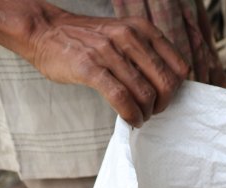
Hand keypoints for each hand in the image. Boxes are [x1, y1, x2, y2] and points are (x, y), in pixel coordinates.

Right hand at [29, 13, 189, 126]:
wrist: (45, 30)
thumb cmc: (87, 40)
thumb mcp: (124, 35)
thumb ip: (146, 53)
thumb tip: (168, 85)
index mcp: (143, 30)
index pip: (180, 68)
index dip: (175, 90)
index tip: (162, 98)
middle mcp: (130, 37)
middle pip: (166, 84)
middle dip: (162, 105)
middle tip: (150, 111)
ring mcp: (110, 52)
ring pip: (145, 94)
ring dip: (145, 113)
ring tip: (138, 117)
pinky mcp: (90, 67)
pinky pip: (121, 98)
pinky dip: (130, 114)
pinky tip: (129, 120)